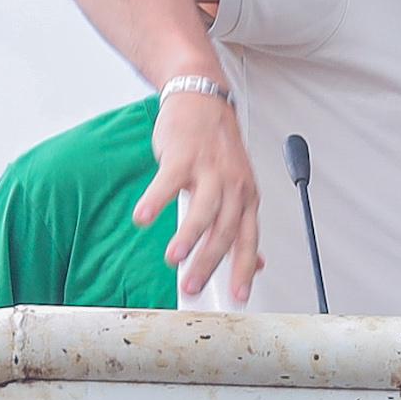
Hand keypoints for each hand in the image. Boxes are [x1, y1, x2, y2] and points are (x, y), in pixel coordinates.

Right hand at [138, 87, 259, 302]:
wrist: (203, 102)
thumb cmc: (218, 149)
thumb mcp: (239, 188)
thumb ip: (242, 224)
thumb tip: (258, 263)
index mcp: (248, 198)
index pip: (249, 241)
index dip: (244, 270)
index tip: (238, 297)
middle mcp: (233, 187)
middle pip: (225, 231)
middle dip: (209, 263)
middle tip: (191, 288)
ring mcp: (209, 170)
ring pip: (203, 210)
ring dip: (188, 238)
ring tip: (174, 260)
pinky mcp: (183, 156)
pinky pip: (169, 182)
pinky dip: (156, 201)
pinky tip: (143, 218)